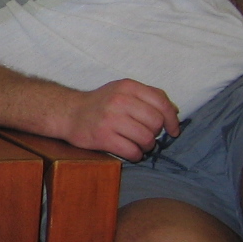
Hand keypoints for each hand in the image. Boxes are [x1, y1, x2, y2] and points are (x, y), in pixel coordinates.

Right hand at [56, 80, 180, 161]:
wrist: (68, 113)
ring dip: (146, 146)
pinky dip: (136, 155)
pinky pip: (132, 151)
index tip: (173, 130)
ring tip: (138, 144)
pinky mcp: (102, 137)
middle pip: (156, 122)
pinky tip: (131, 152)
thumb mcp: (123, 90)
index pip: (161, 102)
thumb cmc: (101, 103)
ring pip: (146, 139)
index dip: (172, 119)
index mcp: (128, 86)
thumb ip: (149, 96)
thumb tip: (174, 112)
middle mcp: (119, 100)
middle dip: (155, 133)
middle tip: (147, 135)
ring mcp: (110, 119)